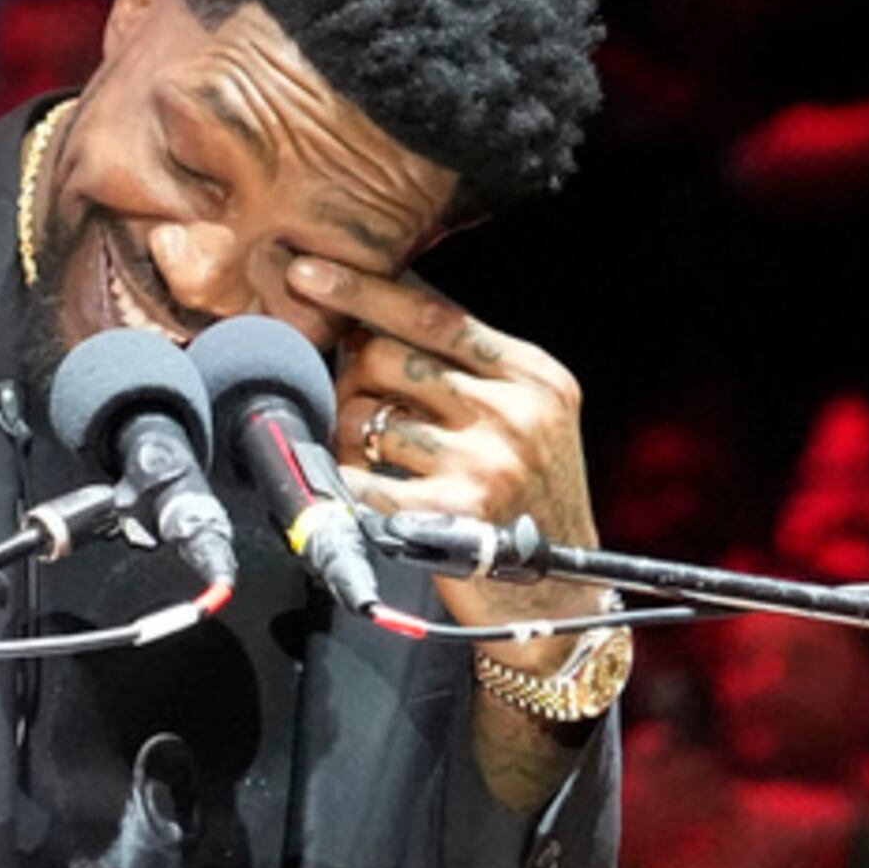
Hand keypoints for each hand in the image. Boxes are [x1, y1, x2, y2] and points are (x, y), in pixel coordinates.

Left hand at [293, 260, 604, 645]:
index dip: (363, 289)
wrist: (560, 597)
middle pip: (385, 358)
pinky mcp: (452, 514)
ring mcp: (485, 462)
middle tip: (356, 403)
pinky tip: (355, 491)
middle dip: (350, 375)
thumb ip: (467, 365)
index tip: (307, 270)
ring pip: (363, 418)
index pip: (433, 314)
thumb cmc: (527, 498)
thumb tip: (375, 310)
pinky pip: (359, 479)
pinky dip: (343, 482)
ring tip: (374, 461)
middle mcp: (514, 411)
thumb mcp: (527, 416)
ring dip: (347, 436)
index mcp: (533, 374)